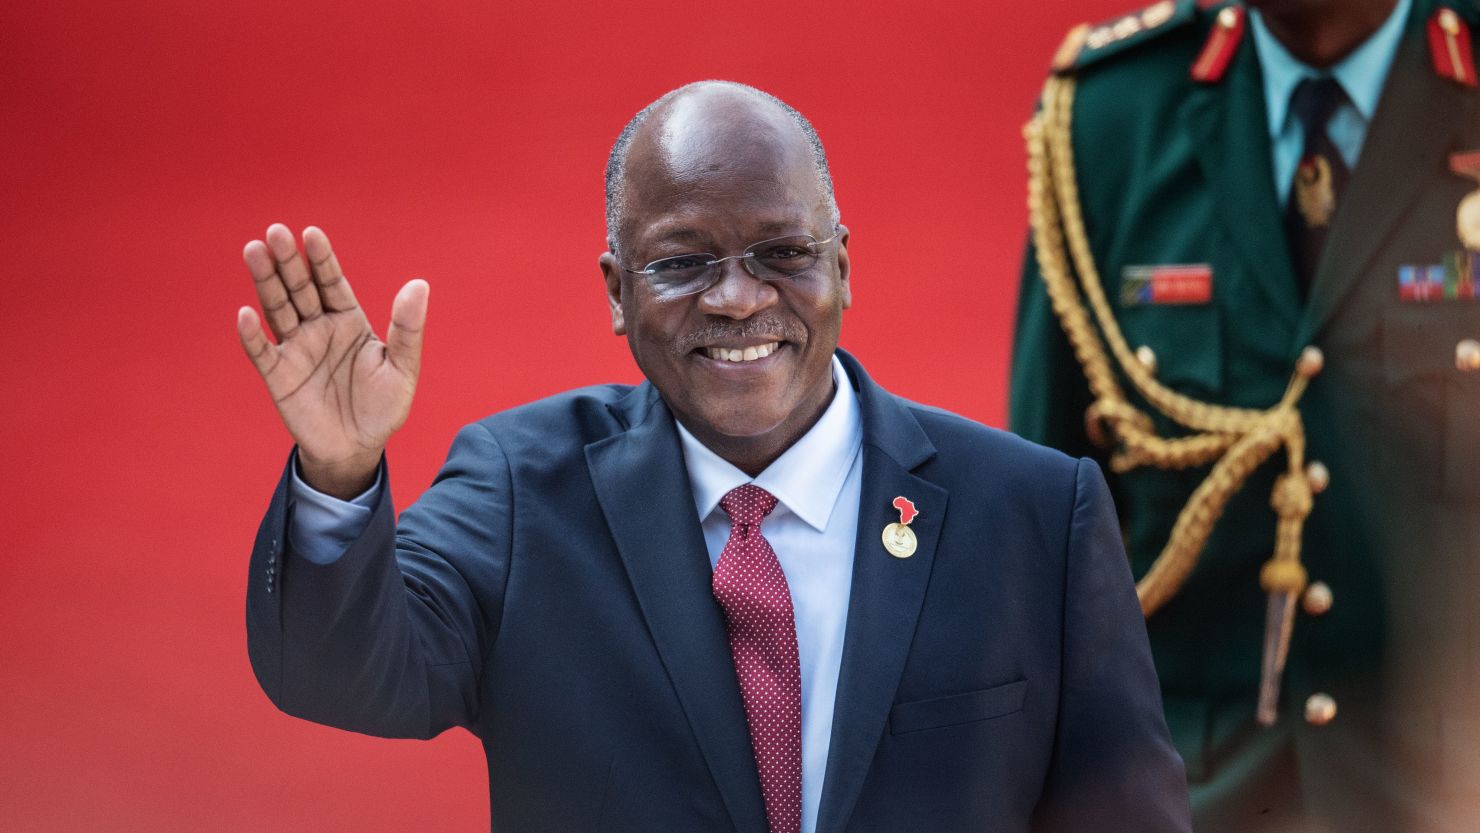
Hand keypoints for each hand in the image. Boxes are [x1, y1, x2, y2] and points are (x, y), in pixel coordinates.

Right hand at [236, 224, 428, 498]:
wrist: (358, 449)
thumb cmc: (382, 407)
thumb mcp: (403, 368)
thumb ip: (407, 329)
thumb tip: (419, 285)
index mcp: (349, 320)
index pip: (332, 282)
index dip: (322, 259)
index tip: (312, 234)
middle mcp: (318, 328)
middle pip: (300, 288)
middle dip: (288, 261)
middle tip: (275, 232)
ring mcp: (296, 349)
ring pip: (277, 309)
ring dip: (265, 283)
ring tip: (253, 251)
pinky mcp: (278, 375)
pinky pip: (262, 351)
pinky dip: (252, 335)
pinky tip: (245, 314)